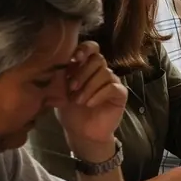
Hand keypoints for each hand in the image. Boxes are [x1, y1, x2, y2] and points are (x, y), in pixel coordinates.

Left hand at [56, 42, 127, 159]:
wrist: (81, 133)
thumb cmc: (70, 111)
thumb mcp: (60, 92)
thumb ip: (63, 76)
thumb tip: (61, 62)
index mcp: (86, 67)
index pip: (91, 48)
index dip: (84, 49)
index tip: (73, 59)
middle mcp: (101, 71)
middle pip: (98, 59)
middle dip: (82, 73)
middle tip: (71, 89)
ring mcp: (112, 81)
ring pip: (104, 73)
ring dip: (88, 87)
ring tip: (78, 101)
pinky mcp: (120, 94)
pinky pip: (112, 87)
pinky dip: (99, 95)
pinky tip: (90, 104)